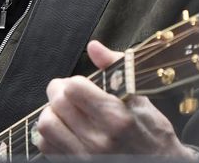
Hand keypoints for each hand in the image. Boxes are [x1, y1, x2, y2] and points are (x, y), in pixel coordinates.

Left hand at [36, 40, 198, 159]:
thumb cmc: (152, 133)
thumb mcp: (140, 98)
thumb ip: (115, 69)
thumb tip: (93, 47)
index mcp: (117, 118)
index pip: (74, 88)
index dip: (75, 81)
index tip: (82, 85)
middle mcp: (99, 140)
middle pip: (58, 103)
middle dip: (59, 91)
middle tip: (68, 92)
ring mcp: (85, 156)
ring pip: (46, 125)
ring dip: (52, 112)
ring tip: (64, 111)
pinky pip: (46, 146)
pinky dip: (50, 134)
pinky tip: (64, 129)